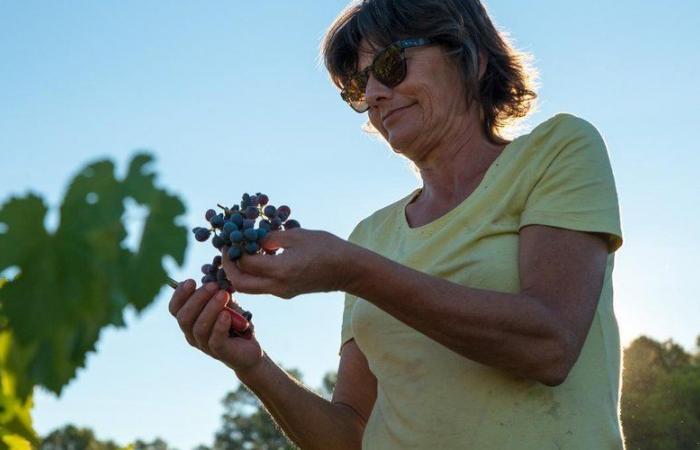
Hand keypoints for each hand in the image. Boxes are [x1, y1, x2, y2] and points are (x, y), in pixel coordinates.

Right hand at [169, 280, 263, 373]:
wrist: (250, 349)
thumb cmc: (234, 323)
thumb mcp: (225, 304)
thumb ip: (216, 292)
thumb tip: (209, 272)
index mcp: (190, 321)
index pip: (175, 309)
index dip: (179, 295)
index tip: (191, 281)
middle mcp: (192, 335)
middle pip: (184, 317)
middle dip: (197, 299)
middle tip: (213, 285)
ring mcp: (205, 345)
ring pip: (199, 328)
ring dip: (210, 308)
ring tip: (223, 295)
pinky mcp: (221, 352)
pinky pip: (215, 339)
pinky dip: (220, 325)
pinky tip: (227, 314)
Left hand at [221, 229, 353, 298]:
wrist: (348, 270)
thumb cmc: (326, 247)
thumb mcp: (296, 235)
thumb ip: (270, 238)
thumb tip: (251, 239)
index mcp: (280, 270)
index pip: (245, 263)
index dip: (234, 251)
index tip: (230, 238)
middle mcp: (278, 286)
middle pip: (241, 284)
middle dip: (229, 267)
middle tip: (227, 251)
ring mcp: (282, 293)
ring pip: (250, 288)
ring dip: (239, 273)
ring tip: (239, 253)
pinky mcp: (286, 293)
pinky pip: (262, 286)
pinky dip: (253, 275)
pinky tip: (256, 259)